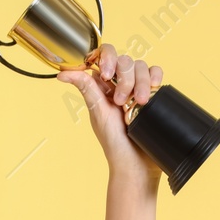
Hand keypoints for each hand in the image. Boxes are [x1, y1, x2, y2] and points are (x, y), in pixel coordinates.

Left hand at [58, 44, 163, 184]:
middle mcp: (119, 84)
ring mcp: (137, 88)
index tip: (107, 75)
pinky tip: (152, 90)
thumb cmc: (115, 144)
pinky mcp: (154, 93)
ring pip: (141, 66)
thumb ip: (86, 89)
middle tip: (121, 101)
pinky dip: (155, 77)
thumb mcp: (98, 113)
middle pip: (124, 60)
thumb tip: (63, 73)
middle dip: (124, 79)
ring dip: (140, 82)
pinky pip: (156, 73)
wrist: (137, 163)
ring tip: (139, 103)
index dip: (106, 59)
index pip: (104, 56)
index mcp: (103, 86)